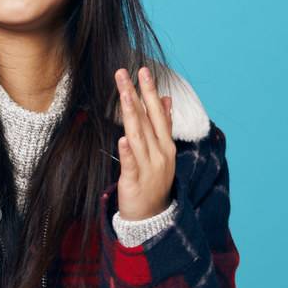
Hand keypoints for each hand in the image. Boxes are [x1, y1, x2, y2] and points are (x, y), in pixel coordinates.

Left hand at [113, 65, 175, 220]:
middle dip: (138, 94)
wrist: (152, 216)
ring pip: (138, 136)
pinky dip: (127, 151)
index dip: (150, 91)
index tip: (143, 70)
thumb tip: (165, 99)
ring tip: (124, 94)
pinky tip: (121, 138)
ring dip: (131, 114)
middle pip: (147, 119)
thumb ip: (162, 125)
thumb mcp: (162, 151)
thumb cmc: (154, 180)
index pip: (157, 113)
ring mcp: (149, 167)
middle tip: (127, 73)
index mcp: (165, 144)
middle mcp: (160, 153)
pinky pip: (131, 164)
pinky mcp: (135, 181)